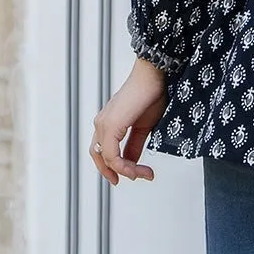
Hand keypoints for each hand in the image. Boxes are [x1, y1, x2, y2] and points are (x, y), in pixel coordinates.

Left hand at [89, 59, 166, 183]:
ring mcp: (104, 124)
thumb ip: (134, 145)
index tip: (137, 174)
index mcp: (108, 123)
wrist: (154, 76)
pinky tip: (136, 169)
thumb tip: (131, 161)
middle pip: (99, 157)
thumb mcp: (143, 127)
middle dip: (114, 172)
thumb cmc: (150, 94)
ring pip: (106, 158)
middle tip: (131, 178)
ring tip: (142, 173)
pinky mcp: (110, 125)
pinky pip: (111, 154)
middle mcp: (101, 123)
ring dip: (124, 170)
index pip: (104, 151)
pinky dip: (123, 166)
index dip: (117, 167)